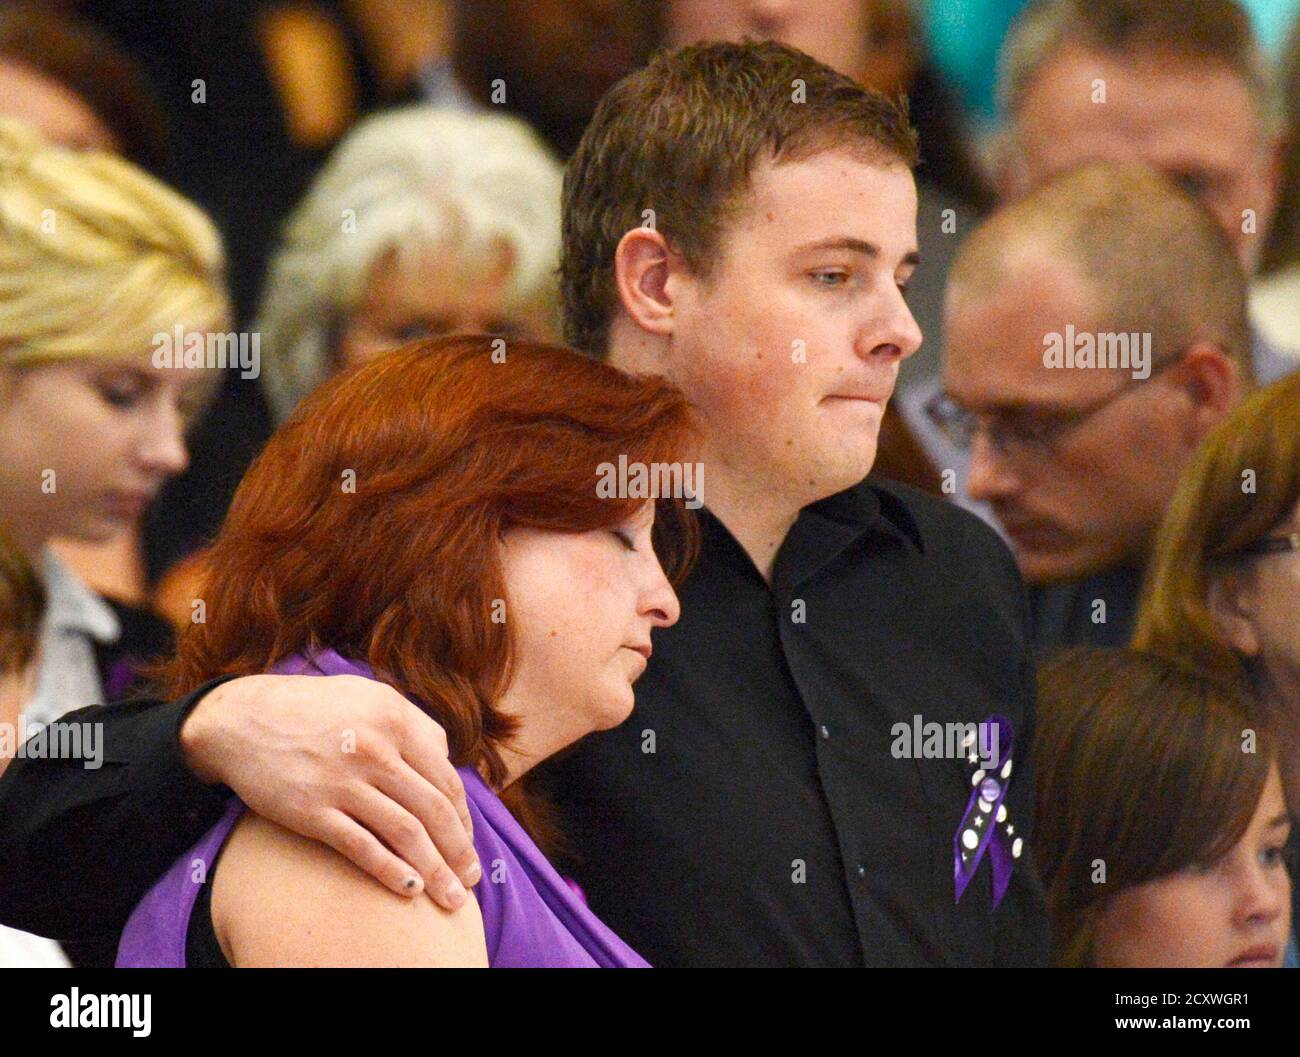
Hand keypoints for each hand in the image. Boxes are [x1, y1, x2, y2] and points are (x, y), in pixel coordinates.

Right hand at [180, 674, 480, 909]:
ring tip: (451, 897)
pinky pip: (363, 847)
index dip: (463, 817)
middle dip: (459, 851)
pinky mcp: (312, 810)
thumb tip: (446, 757)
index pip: (445, 779)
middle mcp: (375, 749)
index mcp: (395, 719)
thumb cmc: (312, 709)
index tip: (467, 843)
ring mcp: (343, 781)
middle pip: (434, 810)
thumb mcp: (368, 695)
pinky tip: (410, 889)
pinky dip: (392, 872)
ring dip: (436, 870)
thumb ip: (412, 722)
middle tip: (471, 879)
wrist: (241, 720)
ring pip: (406, 833)